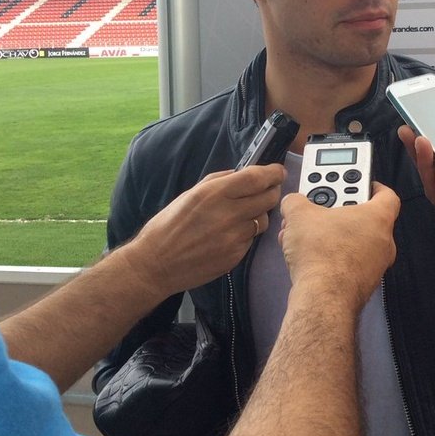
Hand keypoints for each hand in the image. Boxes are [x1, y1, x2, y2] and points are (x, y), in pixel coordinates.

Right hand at [124, 164, 284, 296]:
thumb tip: (243, 173)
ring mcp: (234, 237)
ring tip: (241, 216)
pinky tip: (229, 235)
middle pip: (269, 197)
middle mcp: (228, 214)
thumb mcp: (191, 193)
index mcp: (215, 193)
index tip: (278, 172)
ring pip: (263, 220)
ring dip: (258, 214)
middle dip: (272, 191)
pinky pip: (251, 239)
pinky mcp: (236, 256)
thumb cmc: (169, 225)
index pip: (257, 178)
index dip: (273, 173)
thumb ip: (220, 181)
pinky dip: (246, 234)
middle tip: (267, 190)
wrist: (156, 263)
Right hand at [279, 182, 399, 311]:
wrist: (322, 299)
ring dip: (331, 235)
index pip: (387, 195)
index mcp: (378, 218)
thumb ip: (296, 201)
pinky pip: (348, 263)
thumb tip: (293, 202)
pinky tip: (307, 257)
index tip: (358, 182)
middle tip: (321, 207)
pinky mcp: (361, 285)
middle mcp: (384, 242)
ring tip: (305, 233)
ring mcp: (375, 266)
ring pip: (354, 242)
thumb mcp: (299, 214)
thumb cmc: (322, 254)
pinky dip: (331, 257)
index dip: (372, 186)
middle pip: (365, 218)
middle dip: (340, 211)